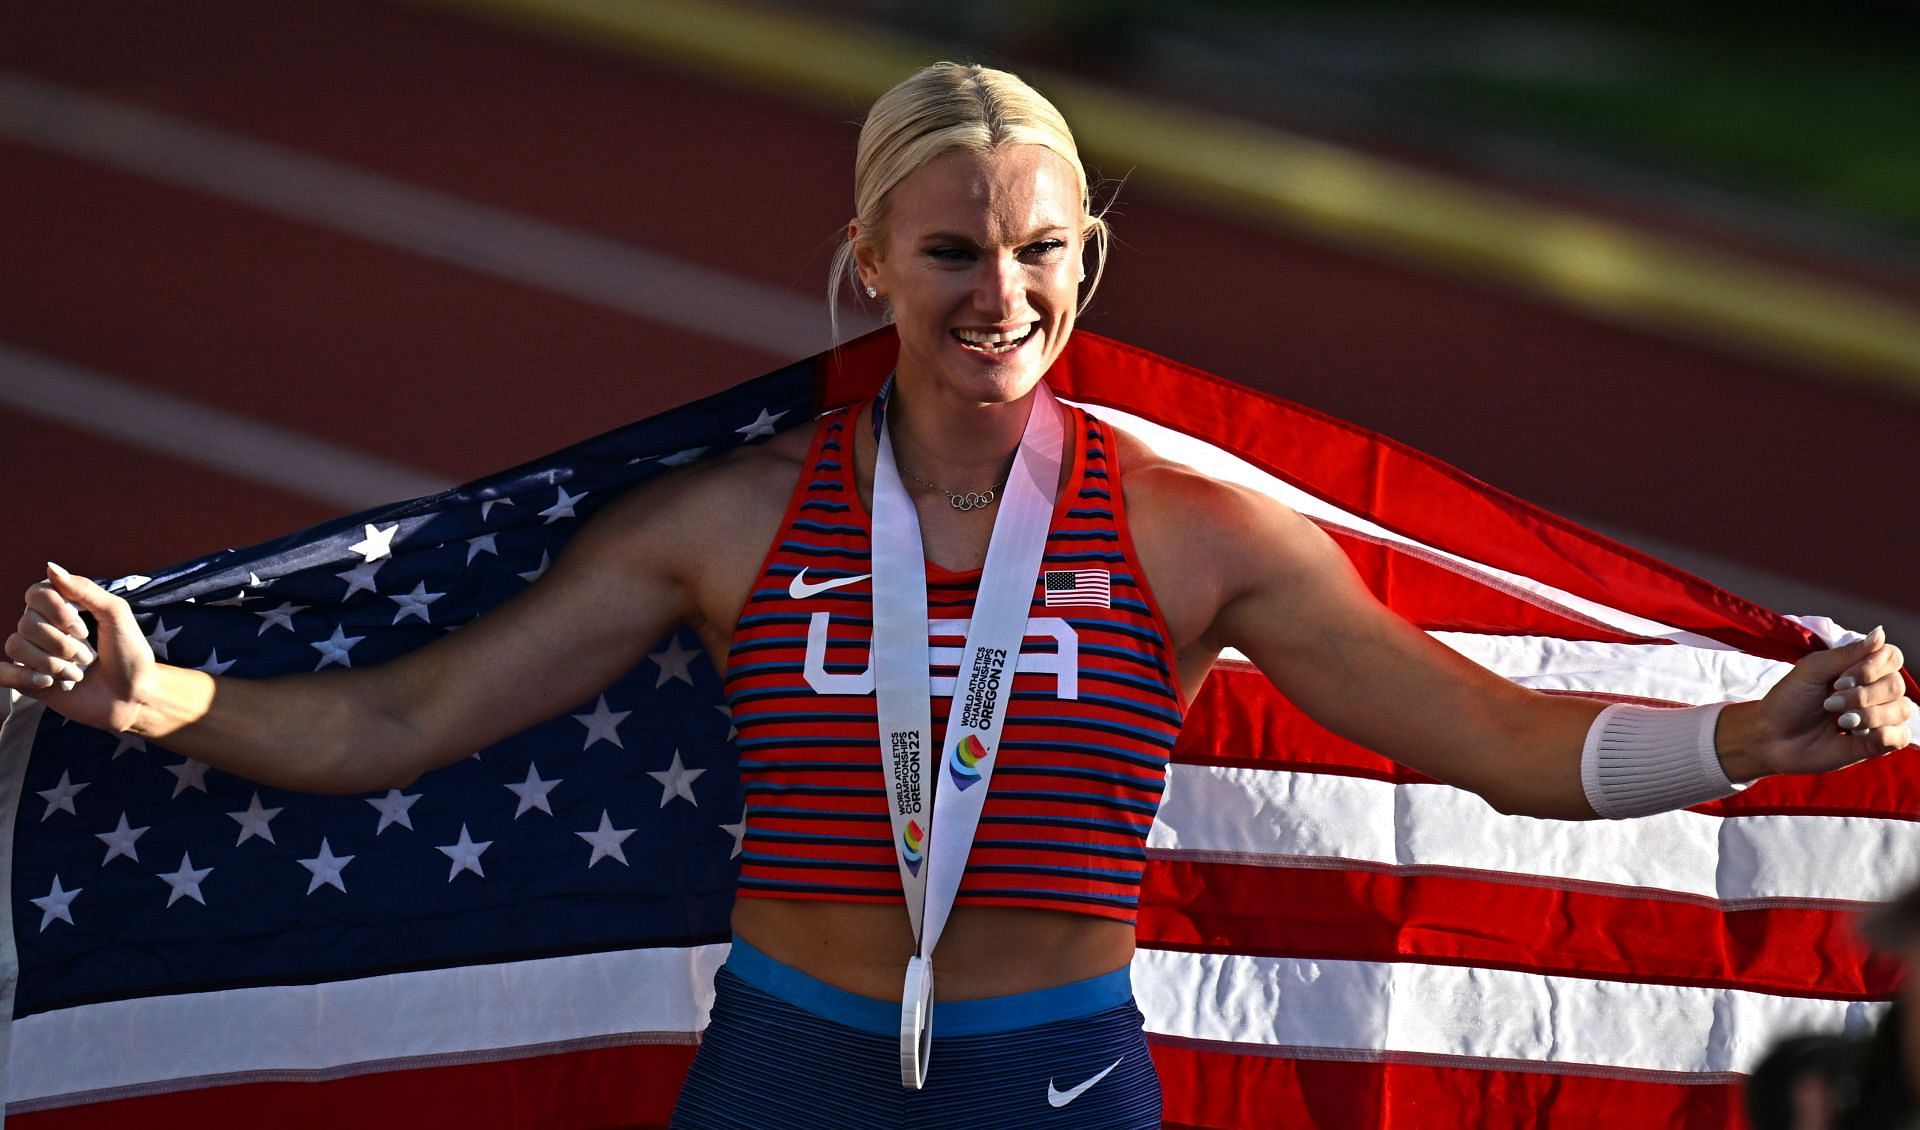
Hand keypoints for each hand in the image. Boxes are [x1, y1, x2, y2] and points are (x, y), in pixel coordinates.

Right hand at [2, 563, 154, 732]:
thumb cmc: (130, 654)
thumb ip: (85, 590)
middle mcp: (44, 628)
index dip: (56, 611)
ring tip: (76, 674)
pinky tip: (47, 683)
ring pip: (16, 646)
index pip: (36, 594)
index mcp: (62, 608)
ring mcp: (35, 654)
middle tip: (88, 657)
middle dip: (61, 644)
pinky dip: (21, 677)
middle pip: (27, 623)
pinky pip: (2, 671)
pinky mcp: (29, 681)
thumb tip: (50, 567)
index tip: (83, 629)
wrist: (134, 697)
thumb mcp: (116, 615)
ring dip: (51, 663)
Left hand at [1743, 627, 1914, 777]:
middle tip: (1829, 702)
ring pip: (1901, 710)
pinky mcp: (1876, 743)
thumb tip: (1879, 632)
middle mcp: (1874, 691)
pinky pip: (1900, 736)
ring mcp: (1877, 717)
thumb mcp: (1812, 670)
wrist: (1771, 737)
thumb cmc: (1788, 700)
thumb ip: (1847, 653)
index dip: (1872, 667)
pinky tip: (1854, 734)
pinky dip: (1881, 734)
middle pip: (1896, 684)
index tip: (1839, 679)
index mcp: (1860, 668)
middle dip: (1862, 695)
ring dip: (1869, 715)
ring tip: (1839, 720)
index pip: (1891, 657)